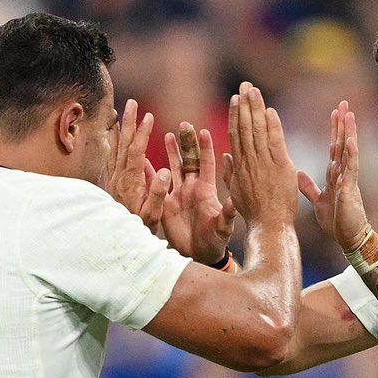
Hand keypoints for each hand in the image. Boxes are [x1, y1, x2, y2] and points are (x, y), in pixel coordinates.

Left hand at [103, 98, 165, 227]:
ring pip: (116, 146)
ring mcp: (114, 178)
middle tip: (132, 103)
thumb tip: (165, 172)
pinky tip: (113, 132)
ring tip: (122, 110)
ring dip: (120, 127)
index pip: (137, 152)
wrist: (117, 238)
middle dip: (129, 122)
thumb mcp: (153, 216)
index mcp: (132, 183)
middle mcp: (120, 177)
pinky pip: (111, 155)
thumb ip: (158, 194)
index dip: (142, 133)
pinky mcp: (112, 181)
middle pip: (124, 143)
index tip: (148, 116)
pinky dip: (113, 140)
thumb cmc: (140, 228)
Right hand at [160, 122, 236, 263]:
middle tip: (184, 124)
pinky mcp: (165, 203)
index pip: (206, 164)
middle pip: (188, 160)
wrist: (199, 254)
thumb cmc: (215, 241)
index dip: (205, 148)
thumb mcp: (223, 227)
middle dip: (186, 143)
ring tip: (168, 134)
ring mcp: (178, 194)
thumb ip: (227, 214)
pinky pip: (157, 185)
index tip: (203, 131)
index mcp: (206, 190)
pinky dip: (150, 173)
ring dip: (171, 152)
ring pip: (173, 168)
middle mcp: (192, 188)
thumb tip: (234, 202)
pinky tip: (143, 159)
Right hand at [224, 82, 300, 230]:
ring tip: (254, 91)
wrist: (269, 226)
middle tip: (245, 85)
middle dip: (245, 104)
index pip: (237, 134)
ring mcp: (264, 163)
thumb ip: (231, 172)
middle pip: (245, 127)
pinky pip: (275, 142)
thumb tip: (227, 156)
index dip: (237, 114)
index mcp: (239, 165)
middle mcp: (249, 161)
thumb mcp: (237, 190)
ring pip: (257, 130)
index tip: (237, 98)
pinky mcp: (280, 168)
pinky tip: (270, 111)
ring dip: (256, 108)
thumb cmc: (254, 213)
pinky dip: (272, 126)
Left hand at [297, 100, 372, 252]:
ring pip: (349, 151)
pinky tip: (350, 140)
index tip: (335, 112)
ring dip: (349, 132)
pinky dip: (351, 154)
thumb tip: (298, 174)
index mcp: (335, 175)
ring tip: (349, 113)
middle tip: (344, 103)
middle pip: (342, 143)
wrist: (348, 239)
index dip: (335, 129)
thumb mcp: (318, 201)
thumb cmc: (336, 222)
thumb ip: (309, 187)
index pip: (334, 147)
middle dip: (343, 123)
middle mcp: (343, 173)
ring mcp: (348, 180)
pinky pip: (351, 168)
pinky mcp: (350, 189)